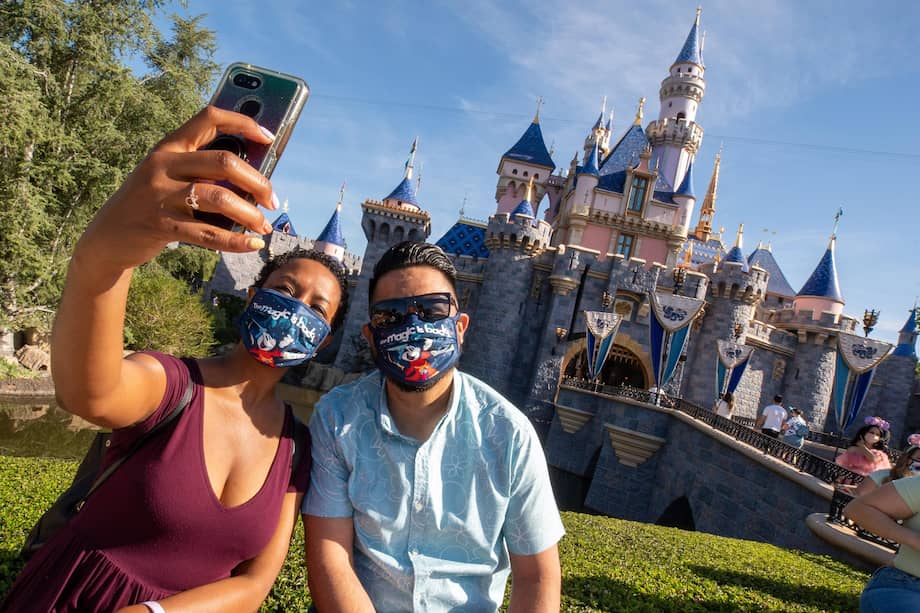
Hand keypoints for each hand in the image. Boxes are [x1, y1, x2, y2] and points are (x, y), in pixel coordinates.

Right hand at [76, 106, 276, 271]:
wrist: (108, 237)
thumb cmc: (151, 203)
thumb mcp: (168, 176)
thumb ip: (201, 171)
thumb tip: (255, 179)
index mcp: (169, 146)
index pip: (209, 118)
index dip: (243, 122)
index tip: (269, 138)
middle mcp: (163, 165)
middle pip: (224, 162)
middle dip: (257, 182)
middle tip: (272, 200)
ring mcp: (160, 195)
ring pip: (219, 198)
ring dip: (249, 214)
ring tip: (263, 227)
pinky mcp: (160, 225)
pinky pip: (208, 234)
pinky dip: (235, 241)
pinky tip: (252, 244)